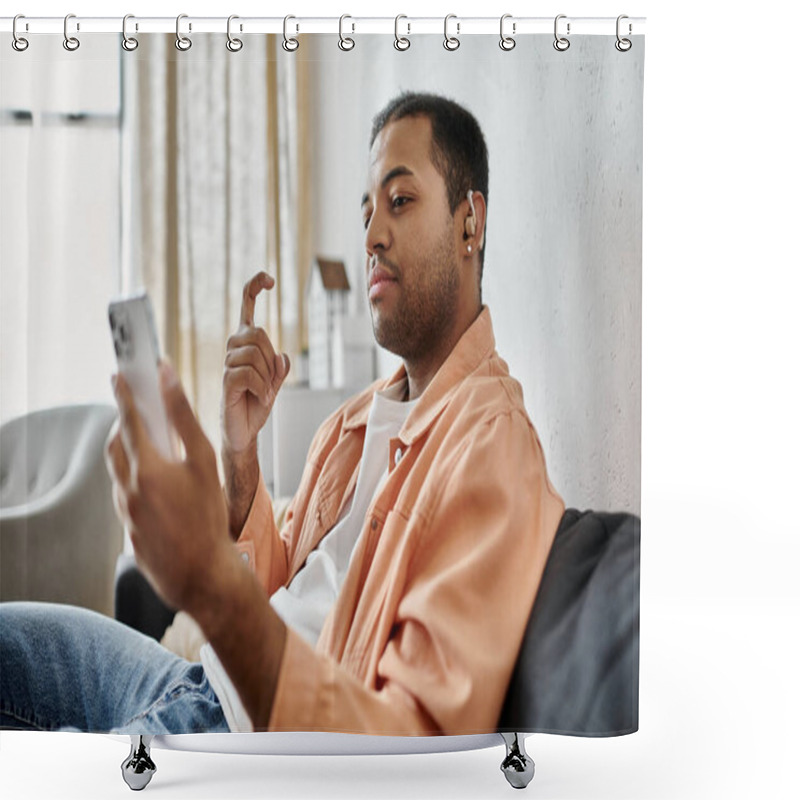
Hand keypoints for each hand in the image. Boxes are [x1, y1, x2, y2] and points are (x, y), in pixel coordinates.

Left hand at [105, 362, 229, 612]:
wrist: (203, 574)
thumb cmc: (210, 516)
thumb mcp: (204, 461)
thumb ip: (184, 417)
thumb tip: (168, 379)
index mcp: (146, 469)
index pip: (128, 420)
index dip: (124, 395)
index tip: (119, 376)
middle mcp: (128, 490)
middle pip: (116, 446)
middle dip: (124, 424)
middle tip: (138, 411)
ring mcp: (125, 513)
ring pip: (119, 473)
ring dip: (131, 454)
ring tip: (153, 448)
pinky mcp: (129, 532)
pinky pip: (127, 497)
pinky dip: (137, 481)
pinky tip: (160, 486)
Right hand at [222, 272, 289, 455]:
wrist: (244, 432)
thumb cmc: (256, 403)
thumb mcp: (275, 382)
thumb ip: (280, 368)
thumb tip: (281, 357)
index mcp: (245, 342)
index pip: (246, 307)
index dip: (255, 288)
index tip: (269, 278)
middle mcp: (233, 348)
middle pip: (259, 334)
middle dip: (272, 359)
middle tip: (270, 382)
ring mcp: (227, 364)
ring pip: (256, 355)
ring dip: (268, 378)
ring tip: (262, 393)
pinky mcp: (225, 381)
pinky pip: (249, 374)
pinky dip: (262, 389)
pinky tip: (259, 398)